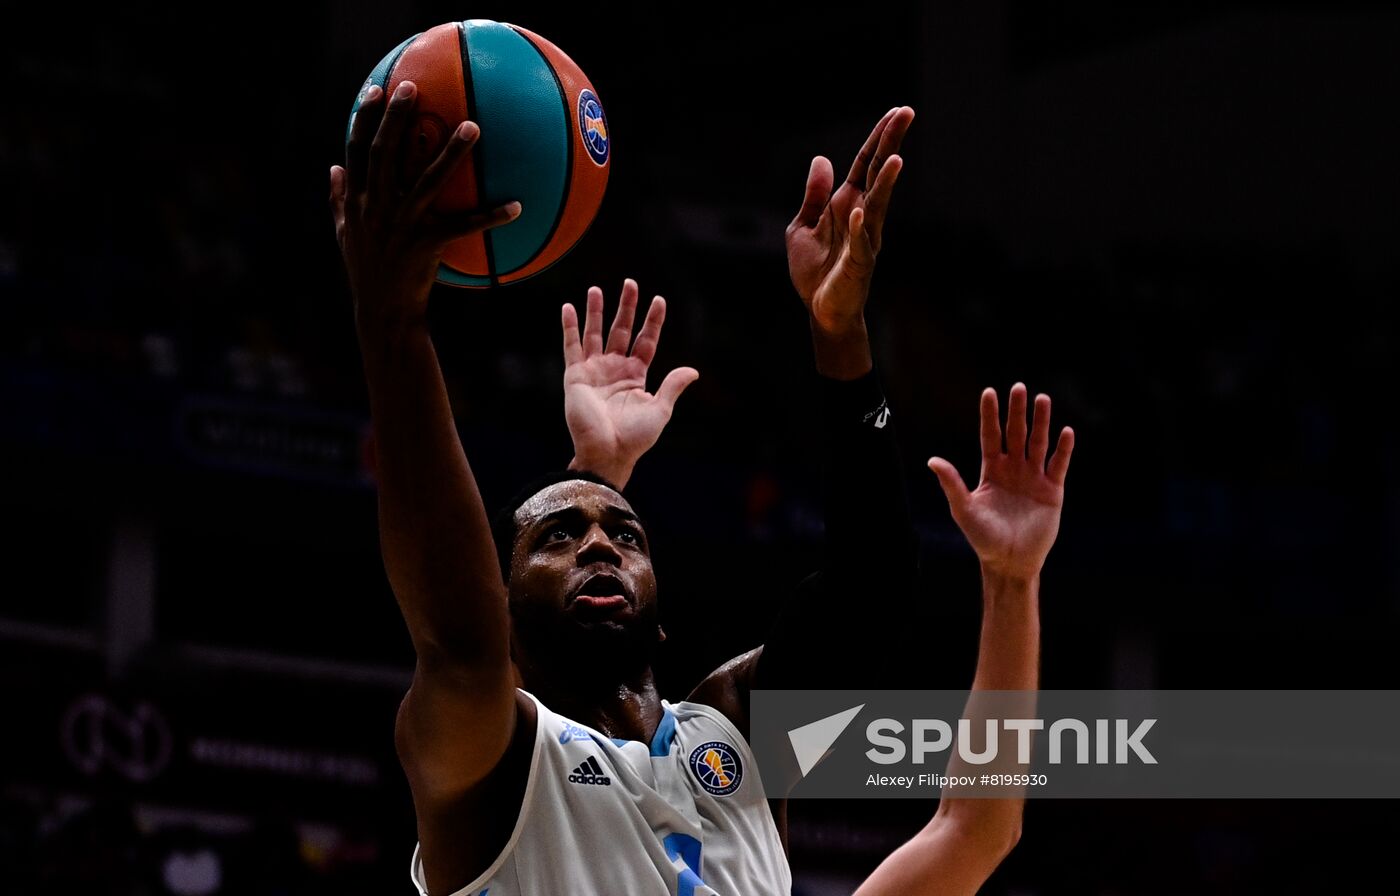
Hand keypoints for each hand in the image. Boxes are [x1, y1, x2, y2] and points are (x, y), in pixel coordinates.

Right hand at [329, 81, 520, 329]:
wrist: (382, 313)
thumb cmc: (367, 273)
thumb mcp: (344, 235)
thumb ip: (337, 200)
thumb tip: (333, 167)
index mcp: (357, 201)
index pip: (357, 149)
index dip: (365, 118)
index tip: (376, 90)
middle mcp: (376, 206)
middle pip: (385, 152)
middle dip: (397, 116)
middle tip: (414, 87)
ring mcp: (401, 224)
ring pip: (429, 180)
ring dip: (452, 152)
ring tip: (473, 127)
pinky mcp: (426, 244)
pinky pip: (464, 225)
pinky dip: (491, 217)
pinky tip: (517, 207)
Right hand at [562, 279, 698, 487]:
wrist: (607, 452)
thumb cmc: (635, 437)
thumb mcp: (660, 409)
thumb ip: (673, 386)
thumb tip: (694, 371)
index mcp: (636, 376)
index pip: (646, 341)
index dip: (652, 321)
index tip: (658, 300)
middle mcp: (615, 369)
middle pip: (621, 330)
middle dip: (626, 307)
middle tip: (630, 283)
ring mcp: (594, 370)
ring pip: (596, 333)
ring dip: (596, 311)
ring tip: (596, 289)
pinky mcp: (575, 375)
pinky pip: (572, 346)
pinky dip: (570, 327)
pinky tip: (569, 308)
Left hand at [786, 106, 913, 336]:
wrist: (820, 310)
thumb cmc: (815, 271)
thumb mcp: (803, 225)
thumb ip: (814, 195)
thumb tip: (822, 159)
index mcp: (847, 203)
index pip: (865, 163)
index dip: (879, 137)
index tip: (896, 112)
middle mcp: (861, 215)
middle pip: (877, 173)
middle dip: (890, 143)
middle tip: (907, 113)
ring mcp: (864, 239)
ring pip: (877, 206)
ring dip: (885, 183)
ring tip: (894, 159)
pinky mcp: (859, 264)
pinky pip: (861, 244)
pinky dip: (860, 229)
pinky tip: (860, 212)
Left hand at [927, 384, 1074, 579]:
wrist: (1008, 561)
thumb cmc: (982, 537)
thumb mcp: (964, 509)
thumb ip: (951, 483)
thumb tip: (932, 460)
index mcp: (991, 470)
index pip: (991, 436)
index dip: (990, 415)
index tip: (989, 392)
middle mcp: (1013, 469)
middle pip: (1016, 433)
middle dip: (1017, 411)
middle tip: (1019, 387)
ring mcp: (1033, 478)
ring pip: (1038, 443)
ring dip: (1041, 422)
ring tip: (1042, 399)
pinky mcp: (1052, 491)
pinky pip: (1058, 465)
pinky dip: (1063, 449)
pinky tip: (1066, 431)